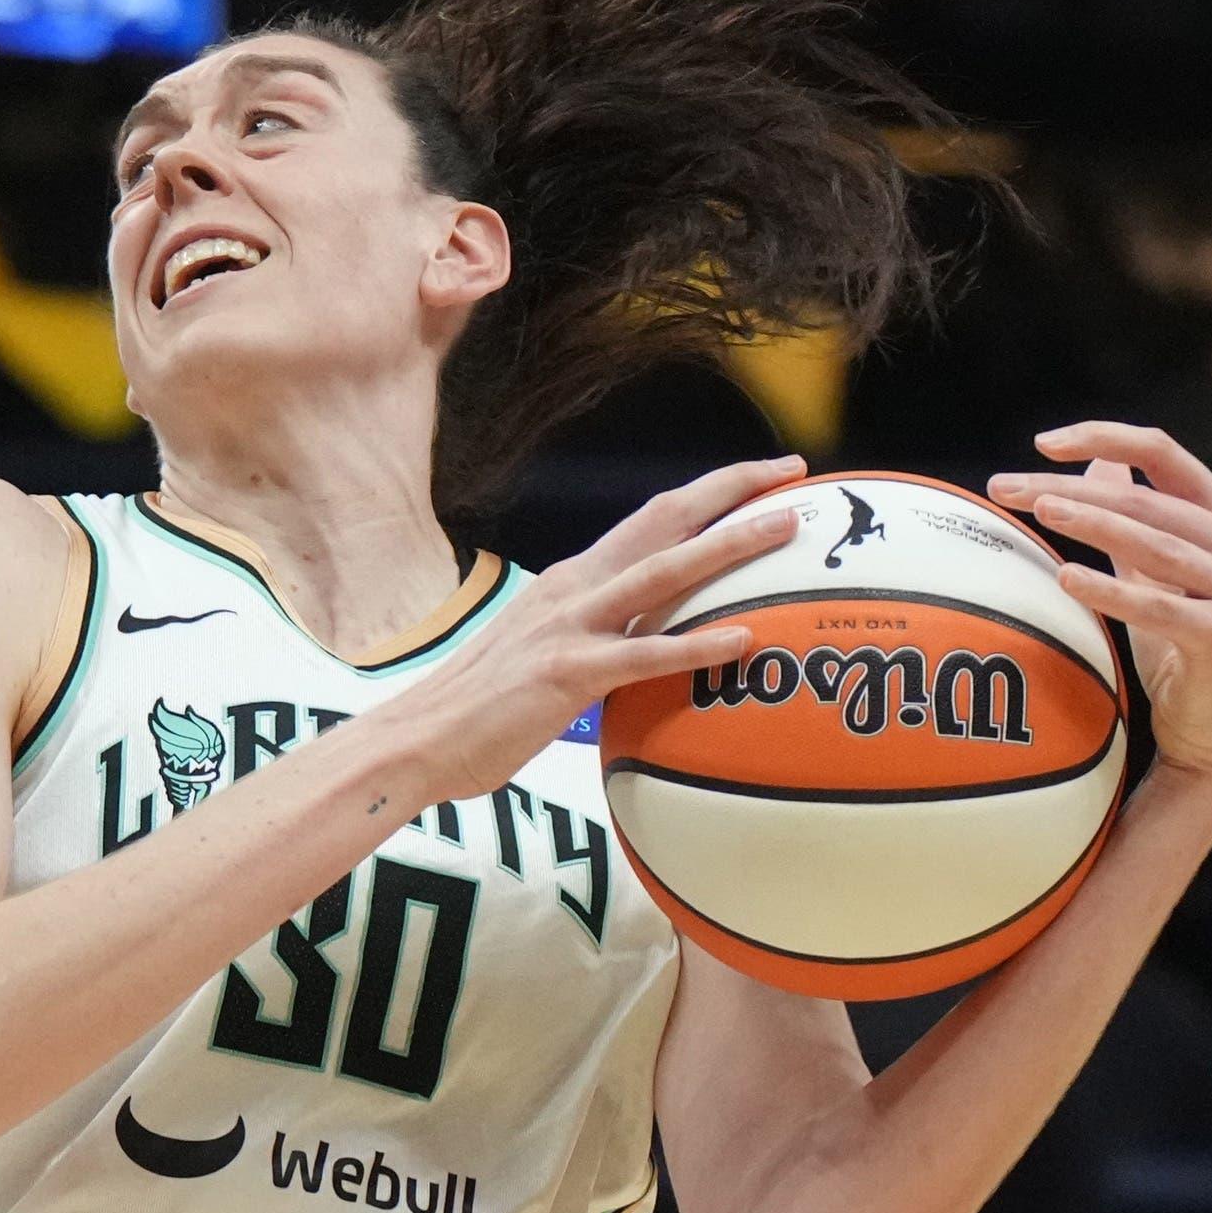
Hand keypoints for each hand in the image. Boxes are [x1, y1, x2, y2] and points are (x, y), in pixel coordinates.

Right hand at [403, 456, 810, 802]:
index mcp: (570, 581)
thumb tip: (640, 647)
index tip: (763, 478)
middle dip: (730, 491)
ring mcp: (569, 627)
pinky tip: (743, 641)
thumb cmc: (478, 707)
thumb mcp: (541, 651)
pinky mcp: (566, 673)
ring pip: (663, 572)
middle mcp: (573, 588)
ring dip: (729, 544)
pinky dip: (697, 644)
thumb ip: (591, 638)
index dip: (708, 493)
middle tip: (794, 474)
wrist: (417, 738)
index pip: (650, 521)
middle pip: (663, 521)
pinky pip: (644, 654)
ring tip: (786, 527)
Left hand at [989, 422, 1211, 799]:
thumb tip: (1100, 460)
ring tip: (1039, 510)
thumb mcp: (1155, 572)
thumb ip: (1135, 518)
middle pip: (1145, 499)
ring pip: (1154, 543)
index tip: (1041, 444)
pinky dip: (1111, 590)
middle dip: (1070, 489)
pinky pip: (1159, 607)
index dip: (1104, 436)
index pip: (1163, 453)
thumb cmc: (1180, 643)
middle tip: (1003, 487)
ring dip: (1092, 523)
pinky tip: (1065, 577)